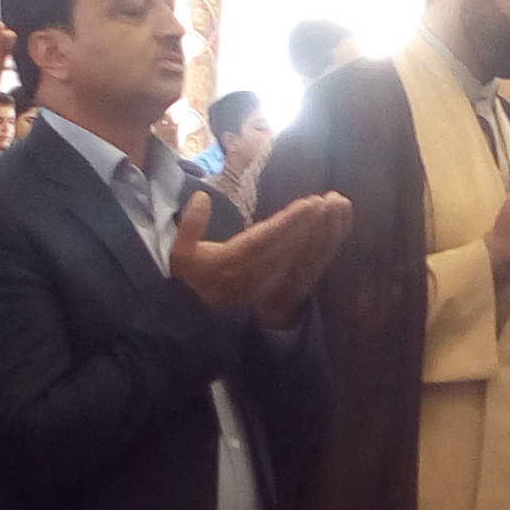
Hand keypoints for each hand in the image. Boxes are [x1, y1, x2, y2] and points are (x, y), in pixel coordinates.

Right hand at [170, 188, 352, 323]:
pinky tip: (324, 232)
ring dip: (313, 234)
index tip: (308, 204)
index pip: (265, 239)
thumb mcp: (179, 254)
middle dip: (307, 224)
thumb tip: (201, 197)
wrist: (195, 312)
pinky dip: (312, 248)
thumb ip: (189, 226)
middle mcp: (252, 273)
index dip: (288, 222)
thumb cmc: (190, 277)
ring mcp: (265, 280)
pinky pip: (296, 265)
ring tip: (329, 211)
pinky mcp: (273, 284)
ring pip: (294, 255)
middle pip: (286, 246)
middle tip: (326, 202)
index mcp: (231, 263)